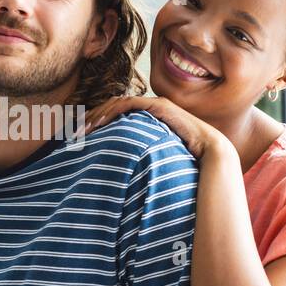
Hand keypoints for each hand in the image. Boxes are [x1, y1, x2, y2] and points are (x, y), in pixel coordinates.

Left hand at [80, 95, 230, 159]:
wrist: (212, 156)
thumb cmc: (185, 163)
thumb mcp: (154, 161)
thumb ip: (138, 162)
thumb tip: (119, 182)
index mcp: (147, 121)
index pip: (115, 116)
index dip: (96, 123)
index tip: (79, 138)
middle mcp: (150, 110)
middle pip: (112, 108)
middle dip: (91, 118)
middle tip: (73, 132)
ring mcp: (155, 106)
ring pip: (117, 104)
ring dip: (98, 114)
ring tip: (82, 128)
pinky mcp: (159, 107)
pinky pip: (129, 105)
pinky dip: (112, 111)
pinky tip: (99, 122)